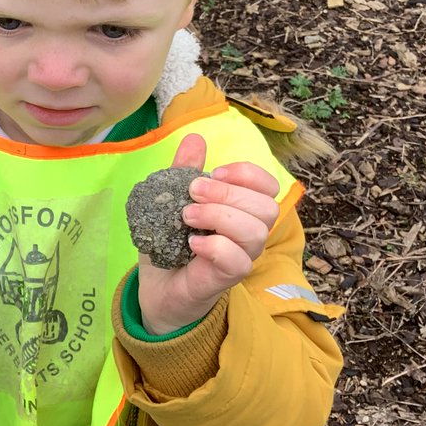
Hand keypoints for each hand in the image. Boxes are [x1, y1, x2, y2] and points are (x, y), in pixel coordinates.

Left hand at [137, 133, 280, 333]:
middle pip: (267, 207)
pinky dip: (214, 246)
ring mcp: (241, 257)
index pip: (268, 186)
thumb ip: (184, 171)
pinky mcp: (226, 279)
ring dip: (219, 216)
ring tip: (187, 217)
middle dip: (228, 193)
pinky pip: (237, 260)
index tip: (214, 172)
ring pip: (256, 232)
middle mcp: (249, 233)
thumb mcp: (172, 200)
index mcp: (241, 210)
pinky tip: (191, 243)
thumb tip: (195, 139)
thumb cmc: (171, 242)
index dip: (246, 174)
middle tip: (193, 193)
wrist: (156, 286)